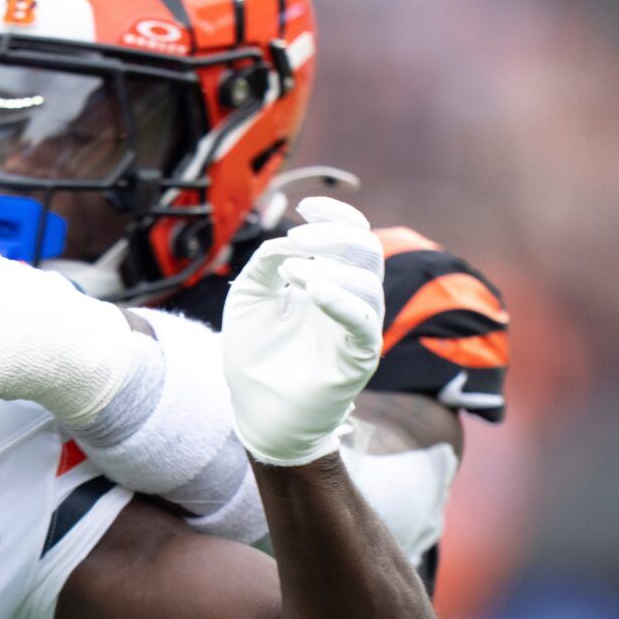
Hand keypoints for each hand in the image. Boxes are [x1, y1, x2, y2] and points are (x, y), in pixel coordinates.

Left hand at [223, 198, 385, 465]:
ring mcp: (357, 329)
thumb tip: (288, 240)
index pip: (352, 236)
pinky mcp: (358, 358)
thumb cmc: (254, 356)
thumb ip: (265, 262)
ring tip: (292, 273)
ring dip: (330, 268)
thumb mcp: (249, 297)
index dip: (335, 215)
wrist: (256, 412)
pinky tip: (312, 291)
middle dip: (333, 236)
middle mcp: (349, 300)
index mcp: (328, 281)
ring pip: (369, 283)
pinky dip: (341, 300)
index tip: (305, 206)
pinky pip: (363, 322)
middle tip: (296, 240)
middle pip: (367, 251)